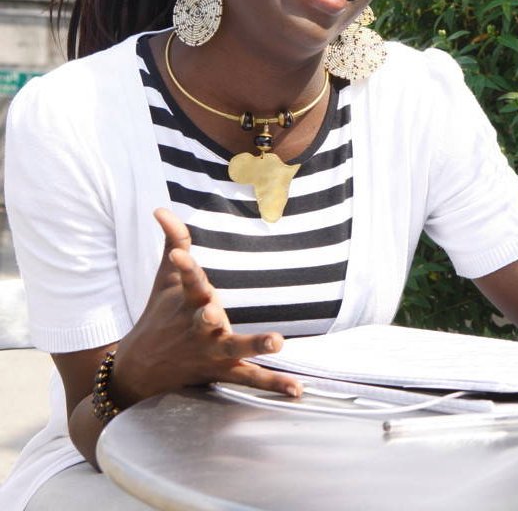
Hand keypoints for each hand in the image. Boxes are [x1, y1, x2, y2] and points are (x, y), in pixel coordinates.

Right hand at [112, 209, 300, 405]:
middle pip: (206, 320)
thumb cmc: (160, 316)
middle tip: (213, 313)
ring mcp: (213, 352)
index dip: (185, 267)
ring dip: (255, 345)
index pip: (187, 280)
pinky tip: (298, 390)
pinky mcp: (224, 371)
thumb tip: (160, 208)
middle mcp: (200, 328)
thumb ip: (173, 243)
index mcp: (188, 302)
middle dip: (209, 316)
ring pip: (235, 350)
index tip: (180, 255)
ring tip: (277, 342)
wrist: (138, 369)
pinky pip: (251, 378)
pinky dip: (274, 384)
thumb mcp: (165, 280)